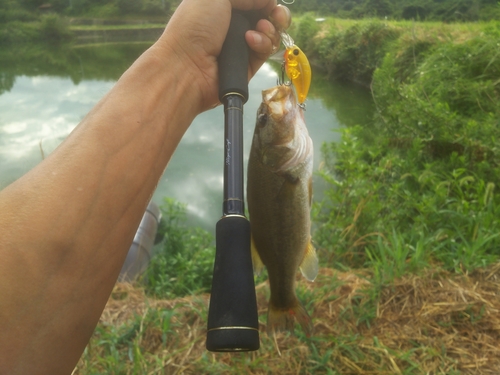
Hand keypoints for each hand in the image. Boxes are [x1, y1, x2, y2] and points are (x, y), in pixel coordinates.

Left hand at [155, 0, 290, 112]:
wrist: (187, 65)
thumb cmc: (195, 26)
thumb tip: (268, 0)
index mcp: (222, 7)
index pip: (252, 3)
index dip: (264, 2)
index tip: (269, 2)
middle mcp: (233, 25)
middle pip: (266, 17)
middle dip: (275, 14)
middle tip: (276, 15)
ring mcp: (242, 46)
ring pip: (270, 34)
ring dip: (270, 28)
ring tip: (260, 28)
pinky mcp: (248, 65)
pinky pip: (265, 52)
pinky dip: (263, 43)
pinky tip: (251, 41)